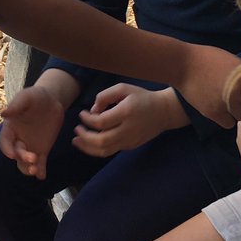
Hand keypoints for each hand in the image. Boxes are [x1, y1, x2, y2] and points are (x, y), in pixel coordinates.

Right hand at [0, 84, 66, 179]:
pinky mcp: (42, 150)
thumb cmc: (36, 96)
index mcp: (10, 128)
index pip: (5, 142)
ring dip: (29, 168)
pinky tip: (43, 176)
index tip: (12, 154)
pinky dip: (41, 171)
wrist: (52, 100)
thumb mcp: (26, 96)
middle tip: (32, 158)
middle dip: (22, 158)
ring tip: (36, 171)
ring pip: (25, 163)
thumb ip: (16, 105)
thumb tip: (3, 113)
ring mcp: (30, 146)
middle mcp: (18, 140)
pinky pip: (40, 163)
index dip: (7, 149)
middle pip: (16, 154)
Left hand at [73, 85, 187, 157]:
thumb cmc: (142, 97)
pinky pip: (110, 151)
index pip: (101, 122)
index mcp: (126, 113)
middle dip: (84, 137)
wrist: (164, 111)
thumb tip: (92, 111)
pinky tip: (89, 143)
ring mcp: (130, 140)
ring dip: (87, 147)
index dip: (87, 119)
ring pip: (104, 150)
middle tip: (76, 129)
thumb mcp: (123, 88)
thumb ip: (105, 96)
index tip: (82, 113)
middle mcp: (128, 130)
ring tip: (76, 140)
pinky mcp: (130, 146)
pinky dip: (96, 149)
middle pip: (101, 141)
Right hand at [174, 44, 240, 126]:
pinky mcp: (215, 113)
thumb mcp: (231, 61)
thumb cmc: (206, 57)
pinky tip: (215, 107)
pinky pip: (228, 123)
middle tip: (235, 94)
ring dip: (235, 111)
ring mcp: (228, 103)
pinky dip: (223, 118)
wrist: (182, 64)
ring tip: (221, 99)